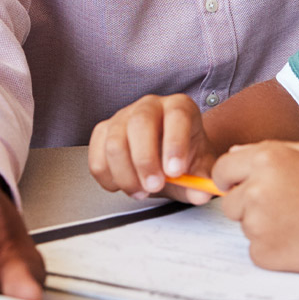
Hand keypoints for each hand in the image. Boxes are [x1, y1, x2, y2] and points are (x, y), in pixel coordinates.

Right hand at [88, 94, 218, 203]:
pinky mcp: (103, 132)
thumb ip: (201, 182)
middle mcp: (150, 106)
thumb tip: (201, 193)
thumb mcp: (199, 170)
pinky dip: (108, 178)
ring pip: (114, 142)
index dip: (175, 143)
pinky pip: (96, 156)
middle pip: (140, 123)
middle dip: (145, 160)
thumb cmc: (184, 158)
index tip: (175, 171)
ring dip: (126, 174)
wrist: (166, 159)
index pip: (176, 115)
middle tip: (154, 186)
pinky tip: (125, 184)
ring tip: (141, 191)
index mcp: (179, 107)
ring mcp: (123, 116)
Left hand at [216, 141, 298, 276]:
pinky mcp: (265, 254)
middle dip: (249, 204)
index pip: (222, 170)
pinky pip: (257, 249)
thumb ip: (270, 151)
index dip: (232, 179)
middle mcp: (256, 190)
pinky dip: (273, 248)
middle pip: (231, 202)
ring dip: (263, 225)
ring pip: (245, 226)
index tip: (243, 186)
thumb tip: (235, 156)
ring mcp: (259, 225)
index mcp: (267, 160)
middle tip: (285, 206)